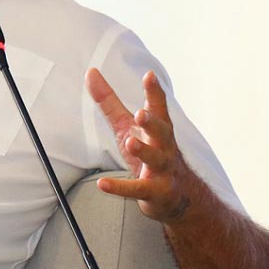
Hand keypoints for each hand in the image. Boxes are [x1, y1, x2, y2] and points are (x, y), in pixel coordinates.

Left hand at [85, 67, 191, 222]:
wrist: (178, 196)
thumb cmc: (150, 152)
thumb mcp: (127, 126)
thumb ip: (109, 101)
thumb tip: (90, 72)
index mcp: (159, 129)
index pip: (158, 108)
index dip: (154, 92)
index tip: (149, 75)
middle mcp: (164, 147)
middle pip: (162, 132)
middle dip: (153, 123)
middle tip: (142, 113)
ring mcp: (162, 170)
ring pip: (156, 159)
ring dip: (144, 151)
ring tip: (130, 143)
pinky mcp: (155, 192)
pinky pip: (137, 189)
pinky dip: (120, 187)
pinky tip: (102, 184)